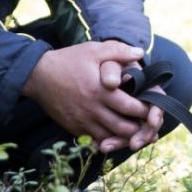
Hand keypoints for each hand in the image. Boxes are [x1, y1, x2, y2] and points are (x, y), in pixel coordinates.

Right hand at [23, 40, 154, 153]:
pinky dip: (107, 141)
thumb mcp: (94, 50)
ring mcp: (82, 121)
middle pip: (122, 127)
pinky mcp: (73, 127)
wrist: (38, 75)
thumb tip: (140, 52)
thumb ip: (118, 51)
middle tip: (150, 127)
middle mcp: (92, 109)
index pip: (130, 107)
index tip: (154, 108)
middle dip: (139, 129)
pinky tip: (116, 137)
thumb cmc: (68, 60)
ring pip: (109, 138)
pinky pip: (94, 140)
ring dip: (125, 138)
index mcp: (100, 91)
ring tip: (137, 134)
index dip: (145, 110)